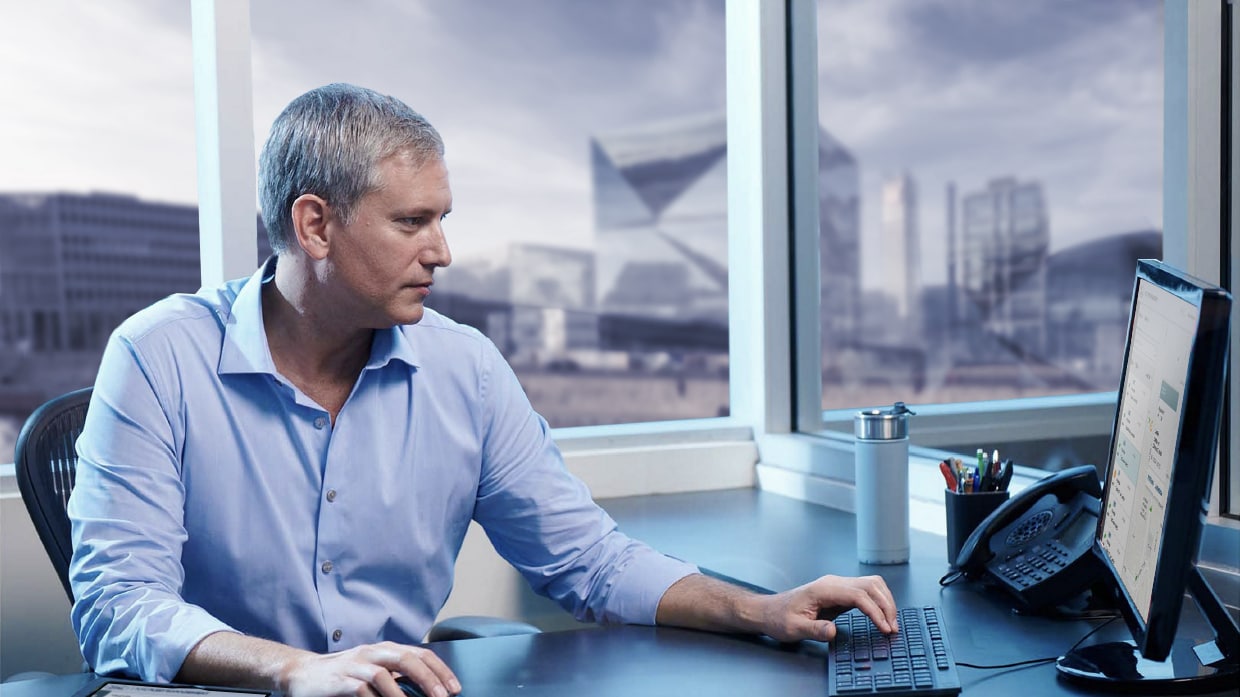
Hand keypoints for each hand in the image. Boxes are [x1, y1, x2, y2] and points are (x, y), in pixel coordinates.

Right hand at [282, 641, 460, 696]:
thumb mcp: (373, 673)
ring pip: (384, 674)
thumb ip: (396, 678)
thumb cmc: (342, 676)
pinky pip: (361, 690)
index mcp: (384, 650)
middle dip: (429, 678)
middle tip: (444, 696)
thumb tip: (427, 690)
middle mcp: (372, 653)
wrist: (301, 674)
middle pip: (406, 658)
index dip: (439, 669)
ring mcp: (354, 665)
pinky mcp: (339, 680)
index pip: (419, 654)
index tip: (455, 687)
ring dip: (403, 694)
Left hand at [755, 574, 896, 642]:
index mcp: (823, 589)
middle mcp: (833, 583)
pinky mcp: (840, 593)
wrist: (769, 611)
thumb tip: (833, 631)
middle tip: (892, 628)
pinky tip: (881, 616)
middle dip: (886, 606)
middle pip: (870, 586)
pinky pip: (865, 592)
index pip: (858, 594)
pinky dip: (878, 602)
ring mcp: (837, 586)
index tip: (884, 627)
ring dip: (885, 601)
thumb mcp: (793, 629)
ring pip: (871, 585)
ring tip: (891, 623)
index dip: (875, 611)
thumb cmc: (779, 618)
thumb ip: (814, 630)